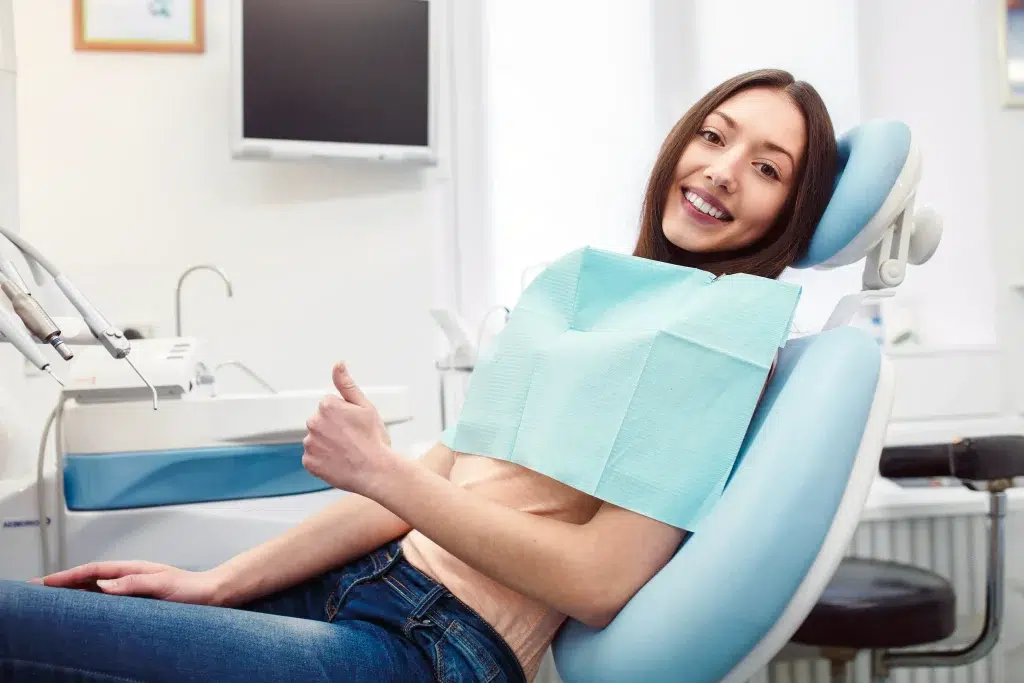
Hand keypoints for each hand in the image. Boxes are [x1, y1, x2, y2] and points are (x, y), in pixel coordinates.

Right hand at [30, 561, 227, 604]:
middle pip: (89, 578)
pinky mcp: (137, 598)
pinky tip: (81, 607)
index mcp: (132, 570)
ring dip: (73, 591)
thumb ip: (133, 584)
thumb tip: (102, 585)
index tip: (46, 582)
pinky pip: (106, 598)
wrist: (210, 594)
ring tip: (51, 597)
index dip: (68, 576)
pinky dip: (89, 600)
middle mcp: (129, 576)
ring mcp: (132, 587)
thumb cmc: (191, 589)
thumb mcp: (162, 585)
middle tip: (38, 588)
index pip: (93, 571)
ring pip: (95, 587)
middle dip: (64, 581)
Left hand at [302, 362, 397, 495]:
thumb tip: (338, 364)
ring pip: (316, 440)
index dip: (344, 415)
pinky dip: (323, 460)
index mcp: (327, 406)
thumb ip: (347, 384)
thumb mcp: (365, 406)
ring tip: (346, 452)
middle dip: (333, 429)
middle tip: (352, 440)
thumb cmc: (374, 440)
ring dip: (327, 444)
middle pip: (321, 422)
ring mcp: (310, 444)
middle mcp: (313, 423)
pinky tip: (338, 462)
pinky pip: (313, 458)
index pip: (330, 406)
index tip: (354, 426)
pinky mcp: (309, 462)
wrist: (376, 471)